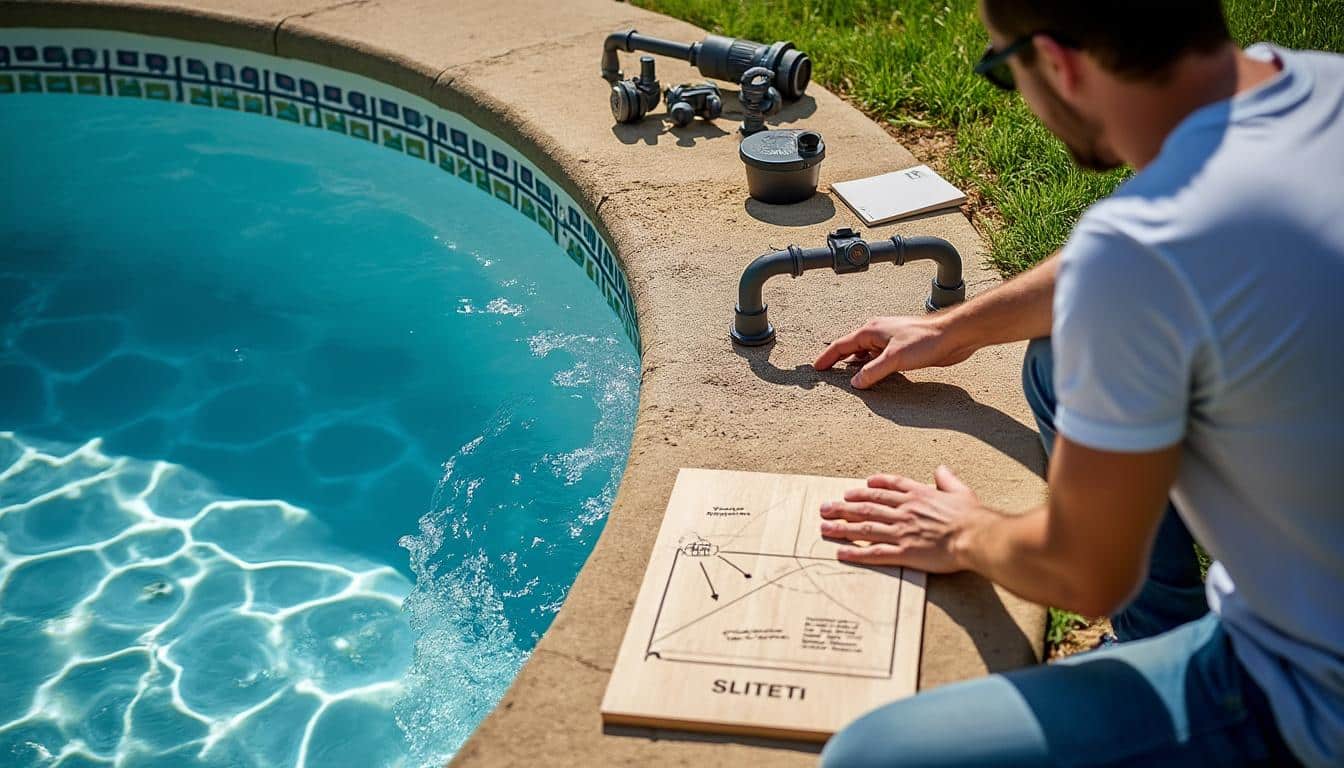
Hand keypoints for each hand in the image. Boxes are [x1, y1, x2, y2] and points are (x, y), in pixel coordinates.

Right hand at [813, 315, 973, 388]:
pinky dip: (873, 368)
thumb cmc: (926, 340)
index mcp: (871, 331)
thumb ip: (872, 372)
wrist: (953, 335)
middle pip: (852, 348)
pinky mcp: (903, 349)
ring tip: (849, 379)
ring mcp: (891, 341)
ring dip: (857, 365)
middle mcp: (879, 334)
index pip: (842, 345)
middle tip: (829, 374)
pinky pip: (880, 359)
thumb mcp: (894, 359)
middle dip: (839, 361)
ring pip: (867, 354)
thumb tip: (855, 383)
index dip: (827, 357)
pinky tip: (875, 377)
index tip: (817, 368)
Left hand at [818, 466, 995, 572]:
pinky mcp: (904, 552)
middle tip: (825, 508)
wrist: (976, 535)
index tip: (852, 489)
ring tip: (824, 527)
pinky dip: (856, 553)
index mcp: (917, 495)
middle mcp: (904, 511)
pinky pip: (875, 552)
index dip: (867, 488)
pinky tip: (841, 552)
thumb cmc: (972, 516)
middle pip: (867, 506)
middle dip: (843, 507)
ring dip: (842, 527)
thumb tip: (941, 469)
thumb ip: (947, 479)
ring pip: (864, 527)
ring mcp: (902, 531)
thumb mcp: (960, 490)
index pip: (886, 488)